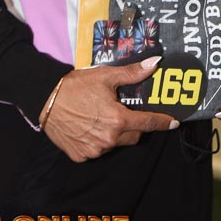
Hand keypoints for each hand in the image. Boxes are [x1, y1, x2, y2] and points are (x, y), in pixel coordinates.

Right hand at [41, 56, 178, 161]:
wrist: (47, 99)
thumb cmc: (77, 86)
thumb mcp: (106, 76)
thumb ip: (133, 73)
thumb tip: (155, 63)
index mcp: (118, 119)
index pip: (148, 123)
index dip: (163, 122)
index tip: (174, 123)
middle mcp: (109, 139)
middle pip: (134, 136)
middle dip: (135, 126)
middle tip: (125, 112)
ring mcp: (95, 150)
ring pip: (116, 144)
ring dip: (115, 133)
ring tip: (102, 117)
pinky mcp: (82, 156)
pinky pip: (98, 150)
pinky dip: (98, 140)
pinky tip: (88, 127)